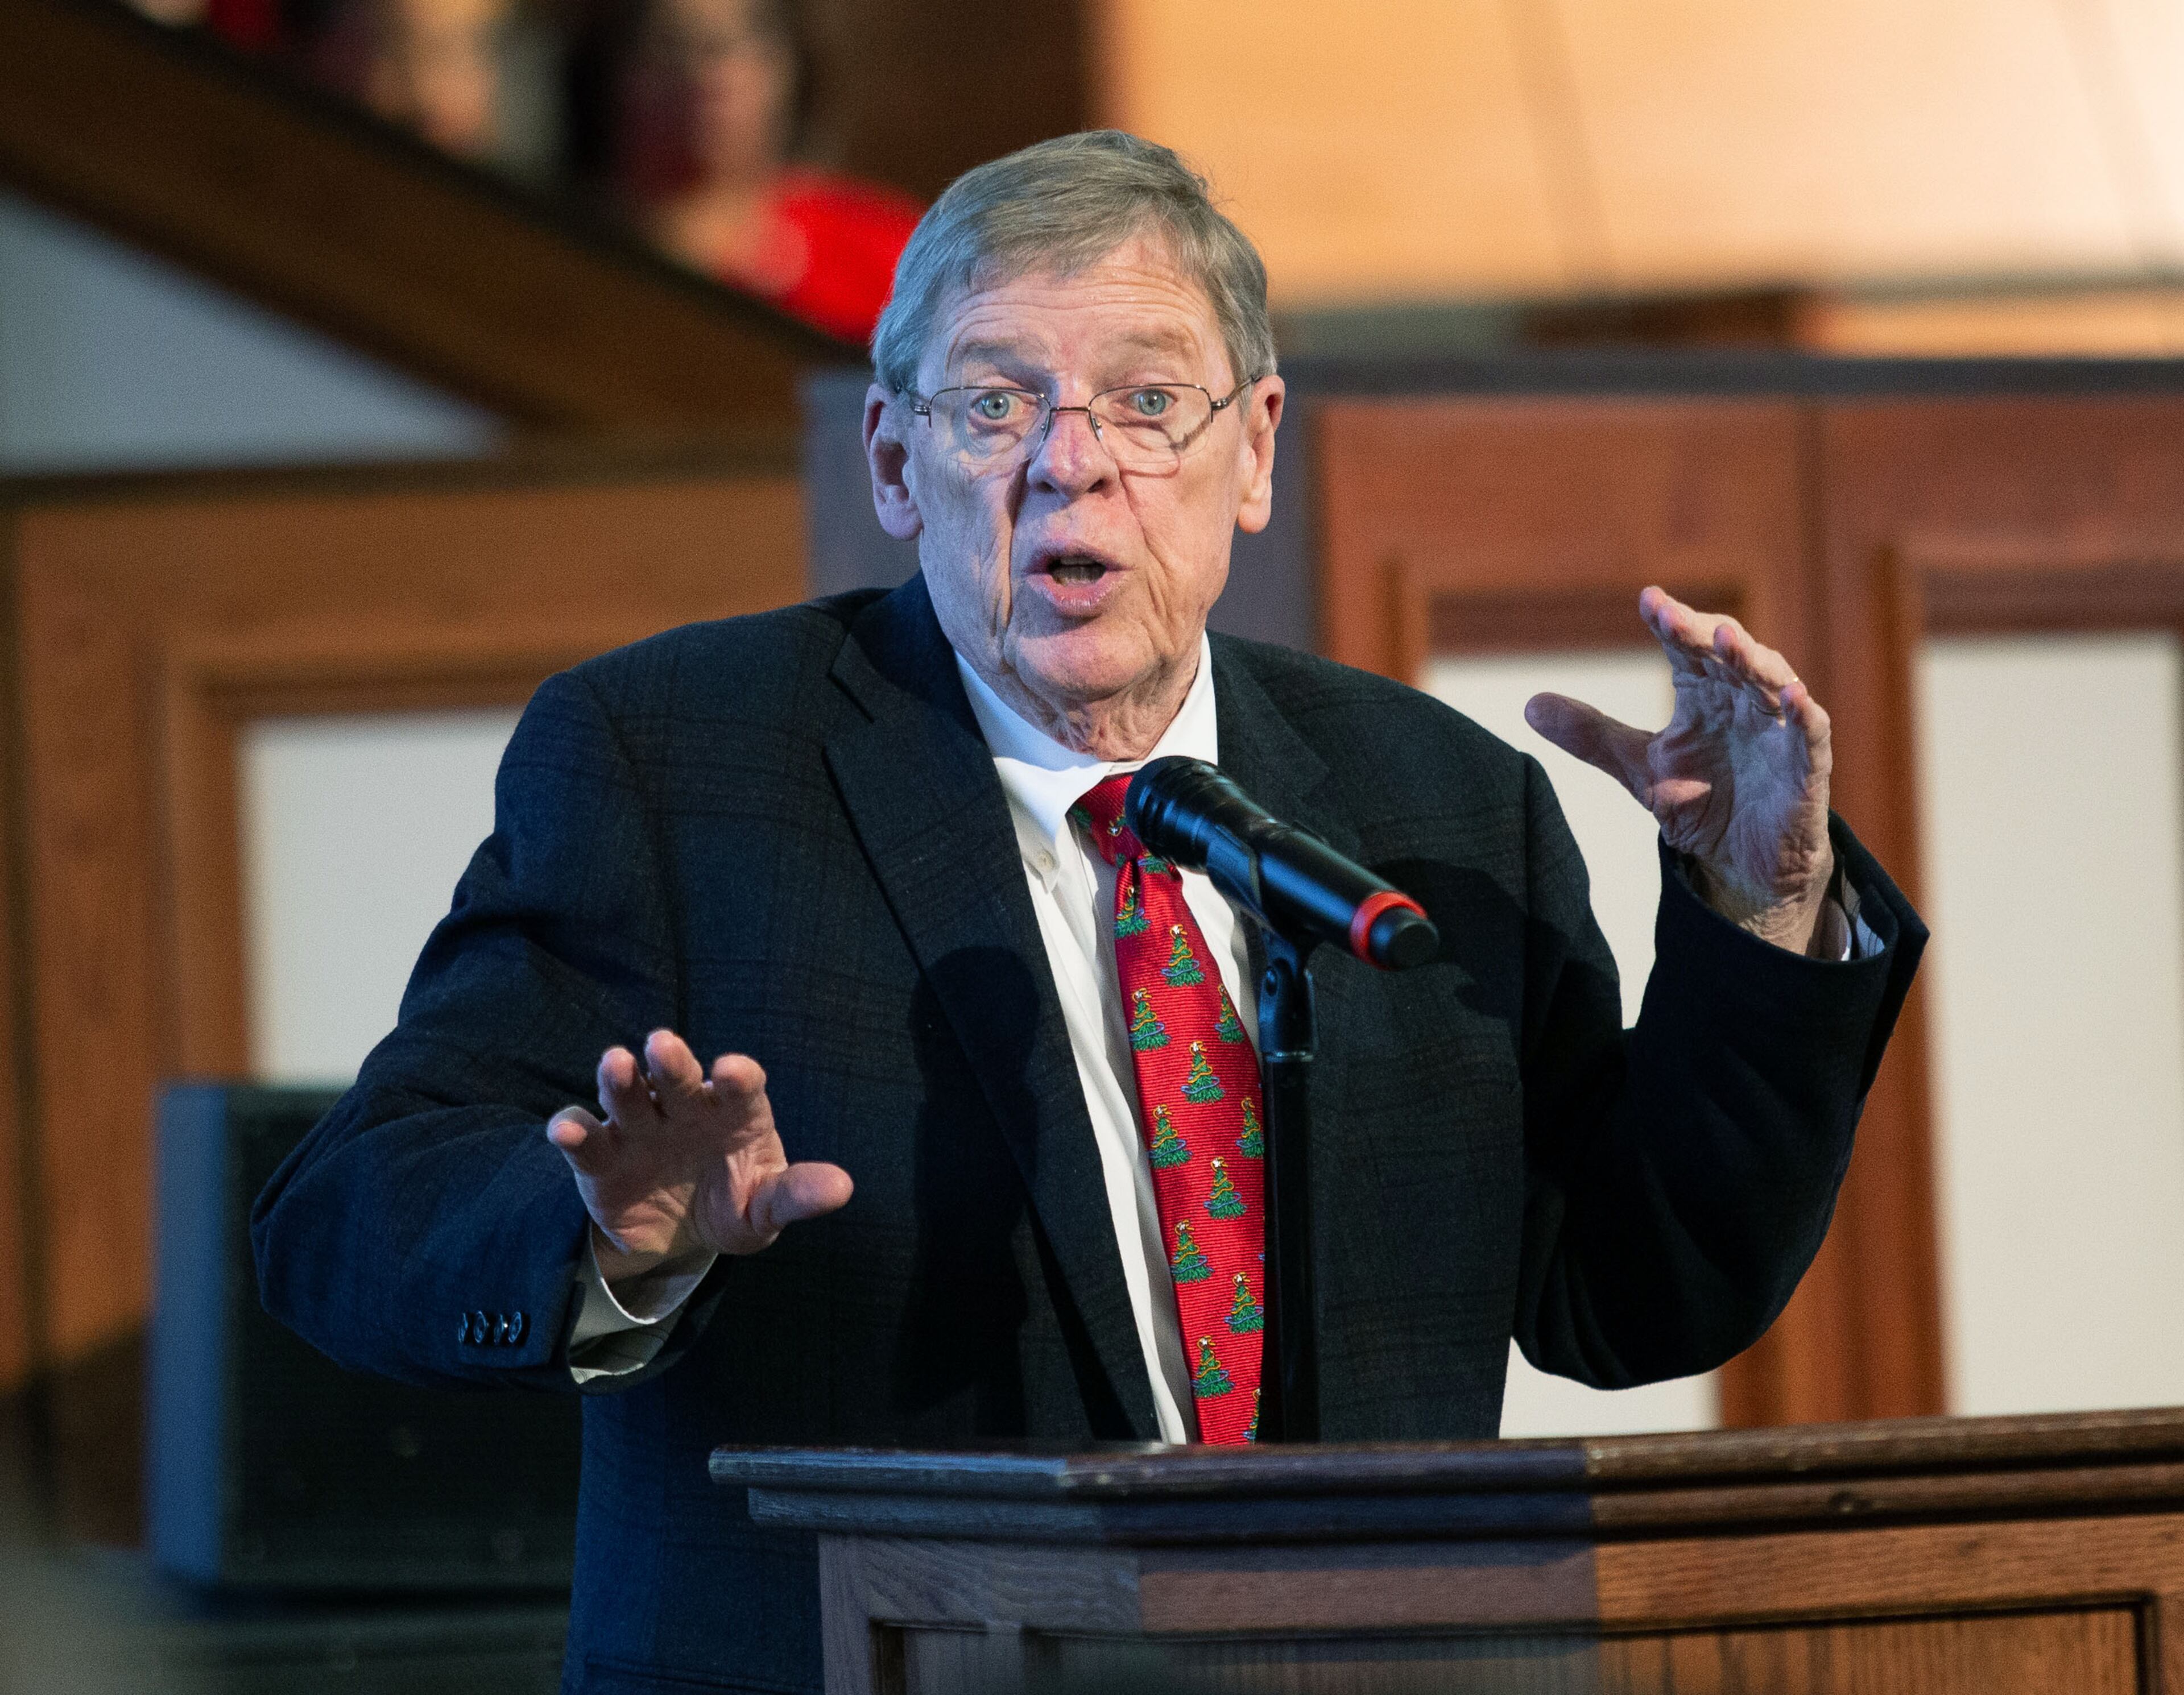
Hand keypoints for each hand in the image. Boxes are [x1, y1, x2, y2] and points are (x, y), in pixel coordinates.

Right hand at [547, 1029, 853, 1284]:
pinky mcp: (600, 1155)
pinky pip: (584, 1138)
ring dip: (619, 1079)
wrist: (676, 1237)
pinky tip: (565, 1130)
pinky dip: (571, 1130)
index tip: (734, 1070)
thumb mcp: (765, 1208)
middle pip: (678, 1077)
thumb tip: (842, 1187)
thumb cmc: (733, 1204)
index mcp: (734, 1112)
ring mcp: (640, 1126)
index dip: (737, 1077)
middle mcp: (685, 1108)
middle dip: (672, 1061)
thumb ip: (796, 1194)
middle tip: (663, 1043)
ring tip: (614, 1064)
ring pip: (628, 1094)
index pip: (740, 1086)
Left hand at [1523, 587, 1836, 954]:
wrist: (1741, 861)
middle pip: (1729, 657)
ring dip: (1753, 661)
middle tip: (1677, 617)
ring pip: (1773, 683)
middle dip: (1707, 634)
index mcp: (1704, 697)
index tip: (1648, 600)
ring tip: (1728, 641)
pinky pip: (1811, 734)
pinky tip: (1793, 697)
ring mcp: (1778, 732)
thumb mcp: (1638, 768)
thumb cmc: (1702, 801)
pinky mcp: (1807, 767)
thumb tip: (1529, 705)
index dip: (1671, 623)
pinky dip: (1804, 714)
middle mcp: (1743, 704)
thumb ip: (1591, 735)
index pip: (1688, 650)